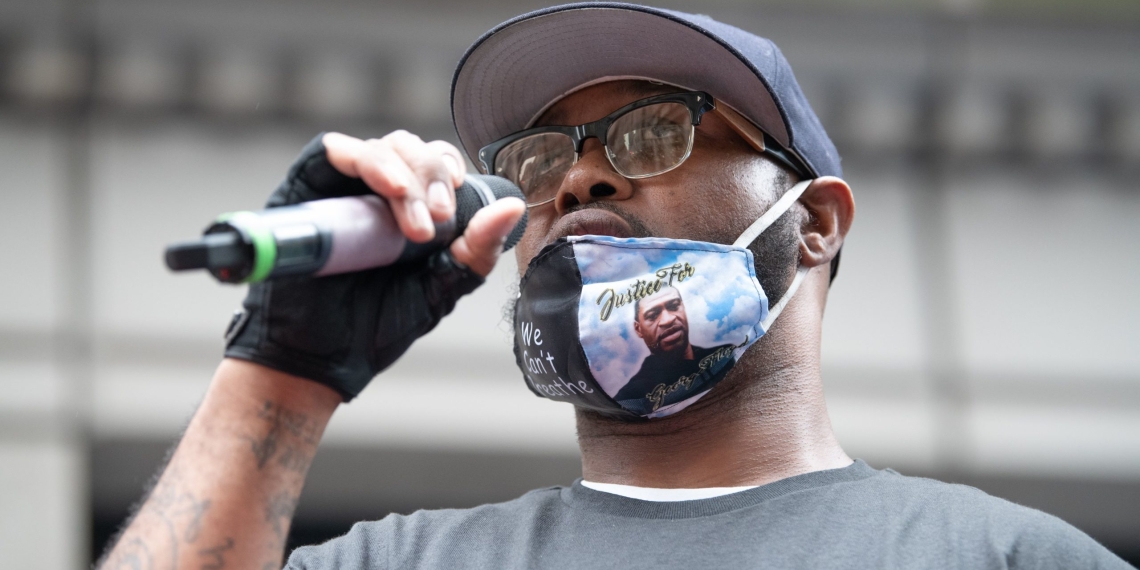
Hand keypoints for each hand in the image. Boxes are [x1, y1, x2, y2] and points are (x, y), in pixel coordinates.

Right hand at [223, 132, 525, 399]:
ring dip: (407, 178)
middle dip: (433, 177)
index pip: (437, 162)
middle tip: (437, 221)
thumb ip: (478, 248)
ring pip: (382, 148)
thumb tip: (514, 206)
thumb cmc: (379, 322)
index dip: (451, 171)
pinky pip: (333, 150)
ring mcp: (342, 187)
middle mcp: (377, 191)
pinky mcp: (307, 187)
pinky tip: (389, 187)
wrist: (325, 356)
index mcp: (411, 207)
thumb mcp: (443, 285)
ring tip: (415, 225)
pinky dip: (366, 159)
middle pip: (413, 148)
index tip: (454, 210)